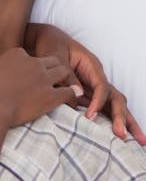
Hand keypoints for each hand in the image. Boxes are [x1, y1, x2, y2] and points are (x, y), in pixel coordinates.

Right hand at [0, 48, 76, 127]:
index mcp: (17, 53)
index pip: (29, 55)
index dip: (28, 64)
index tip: (25, 73)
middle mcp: (33, 62)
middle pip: (51, 60)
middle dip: (51, 67)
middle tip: (47, 78)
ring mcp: (44, 79)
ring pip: (64, 72)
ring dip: (63, 78)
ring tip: (62, 86)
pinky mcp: (51, 96)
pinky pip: (68, 92)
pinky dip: (70, 95)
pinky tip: (70, 99)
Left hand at [25, 24, 145, 144]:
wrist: (44, 39)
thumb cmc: (50, 45)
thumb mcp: (56, 57)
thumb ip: (66, 75)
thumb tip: (76, 94)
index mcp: (92, 66)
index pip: (102, 87)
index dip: (98, 102)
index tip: (89, 116)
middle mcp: (97, 77)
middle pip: (116, 98)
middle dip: (123, 118)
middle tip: (124, 137)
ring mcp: (94, 86)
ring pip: (113, 105)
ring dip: (124, 122)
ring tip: (138, 141)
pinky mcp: (87, 93)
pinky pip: (102, 108)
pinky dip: (110, 121)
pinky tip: (117, 135)